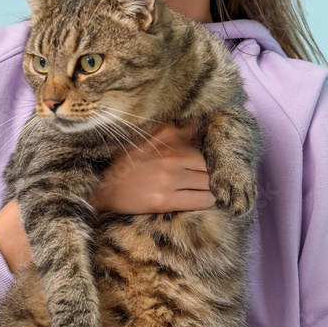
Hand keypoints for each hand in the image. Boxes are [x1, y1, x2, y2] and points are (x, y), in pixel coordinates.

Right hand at [88, 123, 215, 213]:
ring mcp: (169, 179)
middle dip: (216, 171)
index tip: (221, 158)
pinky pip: (200, 200)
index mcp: (169, 136)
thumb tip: (198, 126)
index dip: (215, 152)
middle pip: (210, 164)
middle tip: (219, 176)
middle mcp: (172, 155)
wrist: (105, 190)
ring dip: (214, 187)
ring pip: (208, 183)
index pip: (205, 141)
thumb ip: (173, 132)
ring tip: (214, 188)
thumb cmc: (128, 164)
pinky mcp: (165, 200)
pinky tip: (207, 199)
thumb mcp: (147, 139)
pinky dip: (208, 200)